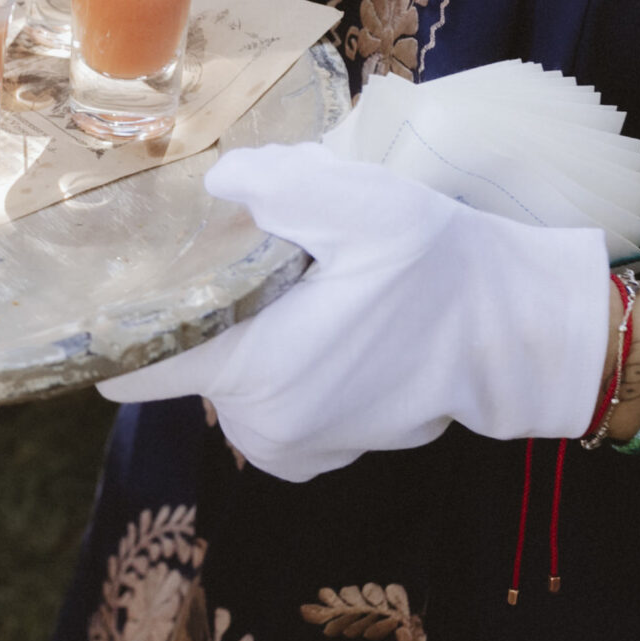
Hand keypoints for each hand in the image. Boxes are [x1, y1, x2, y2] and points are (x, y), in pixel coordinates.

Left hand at [99, 141, 612, 481]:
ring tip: (311, 293)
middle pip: (187, 360)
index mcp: (250, 369)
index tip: (132, 282)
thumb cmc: (441, 271)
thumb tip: (217, 184)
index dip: (123, 323)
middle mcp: (257, 424)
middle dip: (216, 311)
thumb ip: (278, 184)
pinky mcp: (318, 456)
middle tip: (271, 263)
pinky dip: (286, 370)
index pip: (131, 367)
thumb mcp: (365, 205)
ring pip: (229, 380)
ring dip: (254, 339)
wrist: (517, 338)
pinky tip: (331, 331)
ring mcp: (289, 448)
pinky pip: (268, 405)